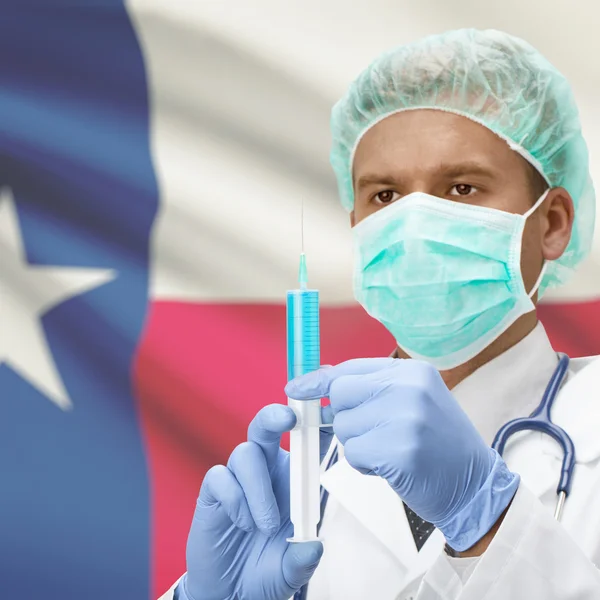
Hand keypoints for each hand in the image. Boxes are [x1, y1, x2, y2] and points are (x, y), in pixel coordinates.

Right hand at [179, 404, 333, 599]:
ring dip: (259, 489)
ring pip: (246, 452)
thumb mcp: (292, 570)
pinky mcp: (213, 492)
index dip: (314, 423)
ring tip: (264, 526)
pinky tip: (242, 522)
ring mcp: (238, 479)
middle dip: (277, 415)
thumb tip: (313, 546)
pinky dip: (234, 499)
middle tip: (288, 418)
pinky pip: (220, 476)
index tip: (324, 413)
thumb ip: (302, 560)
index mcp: (292, 478)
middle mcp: (266, 470)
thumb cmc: (267, 570)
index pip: (305, 442)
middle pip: (267, 426)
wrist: (231, 592)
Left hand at [285, 358, 518, 551]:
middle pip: (341, 394)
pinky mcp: (399, 451)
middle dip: (346, 417)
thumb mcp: (412, 401)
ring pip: (344, 426)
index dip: (320, 379)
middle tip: (373, 432)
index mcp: (412, 371)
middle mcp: (409, 387)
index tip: (296, 387)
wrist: (475, 485)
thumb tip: (320, 382)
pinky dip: (364, 464)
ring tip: (390, 449)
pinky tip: (391, 466)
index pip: (351, 367)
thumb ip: (371, 388)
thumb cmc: (438, 443)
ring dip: (358, 444)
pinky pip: (353, 453)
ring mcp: (406, 418)